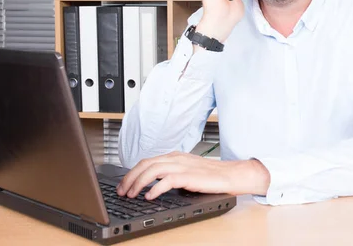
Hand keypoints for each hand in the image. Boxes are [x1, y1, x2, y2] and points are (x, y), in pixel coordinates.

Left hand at [116, 151, 269, 199]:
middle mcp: (176, 158)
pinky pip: (167, 180)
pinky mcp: (189, 176)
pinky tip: (149, 197)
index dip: (132, 173)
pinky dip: (155, 188)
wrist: (231, 175)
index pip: (147, 161)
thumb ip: (171, 174)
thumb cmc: (211, 176)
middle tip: (121, 191)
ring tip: (131, 194)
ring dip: (138, 183)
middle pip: (145, 164)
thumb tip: (152, 185)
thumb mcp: (187, 172)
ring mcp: (182, 166)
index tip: (123, 184)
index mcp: (174, 156)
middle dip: (130, 178)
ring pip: (152, 170)